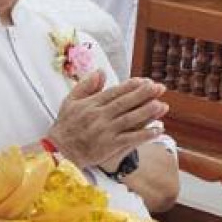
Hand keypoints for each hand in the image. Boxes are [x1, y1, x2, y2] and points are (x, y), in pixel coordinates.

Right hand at [47, 72, 166, 171]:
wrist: (59, 150)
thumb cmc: (66, 125)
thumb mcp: (70, 101)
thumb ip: (86, 85)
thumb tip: (101, 71)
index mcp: (90, 104)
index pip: (113, 92)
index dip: (130, 86)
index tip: (144, 80)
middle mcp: (98, 116)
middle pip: (124, 103)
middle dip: (143, 95)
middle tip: (158, 88)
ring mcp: (105, 131)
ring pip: (129, 119)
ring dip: (146, 112)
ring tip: (162, 105)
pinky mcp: (109, 146)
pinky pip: (130, 139)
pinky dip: (144, 134)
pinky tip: (157, 130)